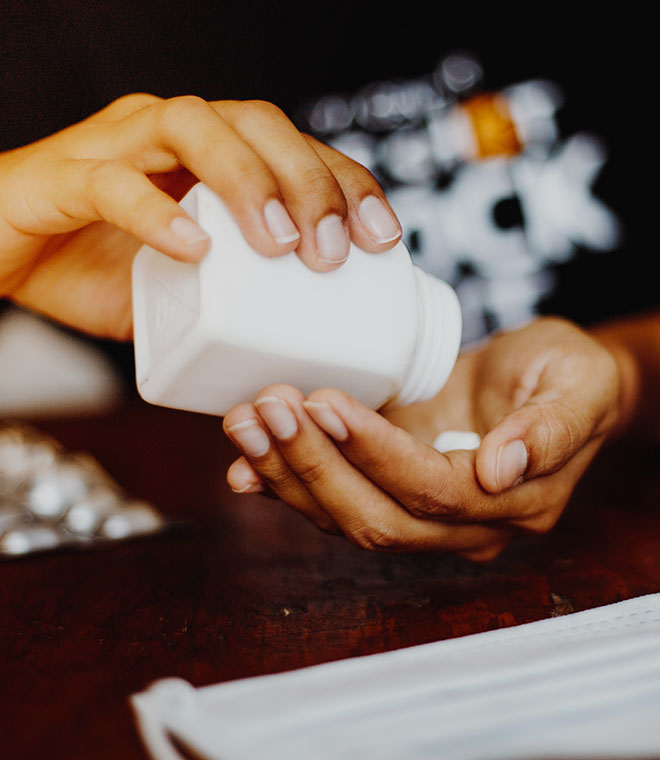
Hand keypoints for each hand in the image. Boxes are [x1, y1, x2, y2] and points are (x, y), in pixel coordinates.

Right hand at [0, 94, 399, 337]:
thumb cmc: (92, 266)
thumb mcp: (184, 290)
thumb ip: (234, 303)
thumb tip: (300, 350)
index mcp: (209, 159)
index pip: (294, 148)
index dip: (346, 183)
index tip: (383, 238)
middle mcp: (170, 138)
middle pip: (257, 123)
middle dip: (309, 181)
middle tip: (333, 251)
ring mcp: (117, 148)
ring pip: (193, 128)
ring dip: (249, 182)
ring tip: (281, 244)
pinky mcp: (61, 178)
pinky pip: (111, 182)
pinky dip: (156, 212)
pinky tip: (194, 246)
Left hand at [223, 318, 622, 560]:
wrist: (549, 383)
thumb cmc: (569, 376)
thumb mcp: (579, 384)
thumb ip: (550, 428)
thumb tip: (502, 468)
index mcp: (515, 502)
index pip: (432, 489)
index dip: (375, 453)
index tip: (326, 404)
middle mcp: (464, 524)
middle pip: (376, 516)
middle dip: (313, 466)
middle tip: (265, 410)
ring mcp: (423, 515)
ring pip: (346, 517)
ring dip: (288, 474)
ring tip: (245, 424)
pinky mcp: (391, 492)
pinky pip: (335, 504)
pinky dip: (286, 487)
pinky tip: (245, 467)